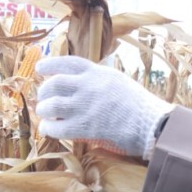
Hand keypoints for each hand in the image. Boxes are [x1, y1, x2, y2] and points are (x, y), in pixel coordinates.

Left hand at [35, 56, 173, 159]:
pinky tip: (49, 129)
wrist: (151, 123)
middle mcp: (89, 86)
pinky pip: (58, 127)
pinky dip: (49, 128)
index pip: (68, 63)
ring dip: (44, 110)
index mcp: (98, 72)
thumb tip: (81, 82)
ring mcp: (86, 106)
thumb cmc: (139, 105)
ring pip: (52, 105)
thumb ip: (99, 80)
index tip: (40, 68)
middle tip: (43, 98)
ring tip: (45, 114)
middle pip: (55, 83)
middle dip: (44, 91)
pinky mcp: (86, 126)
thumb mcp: (118, 81)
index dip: (51, 64)